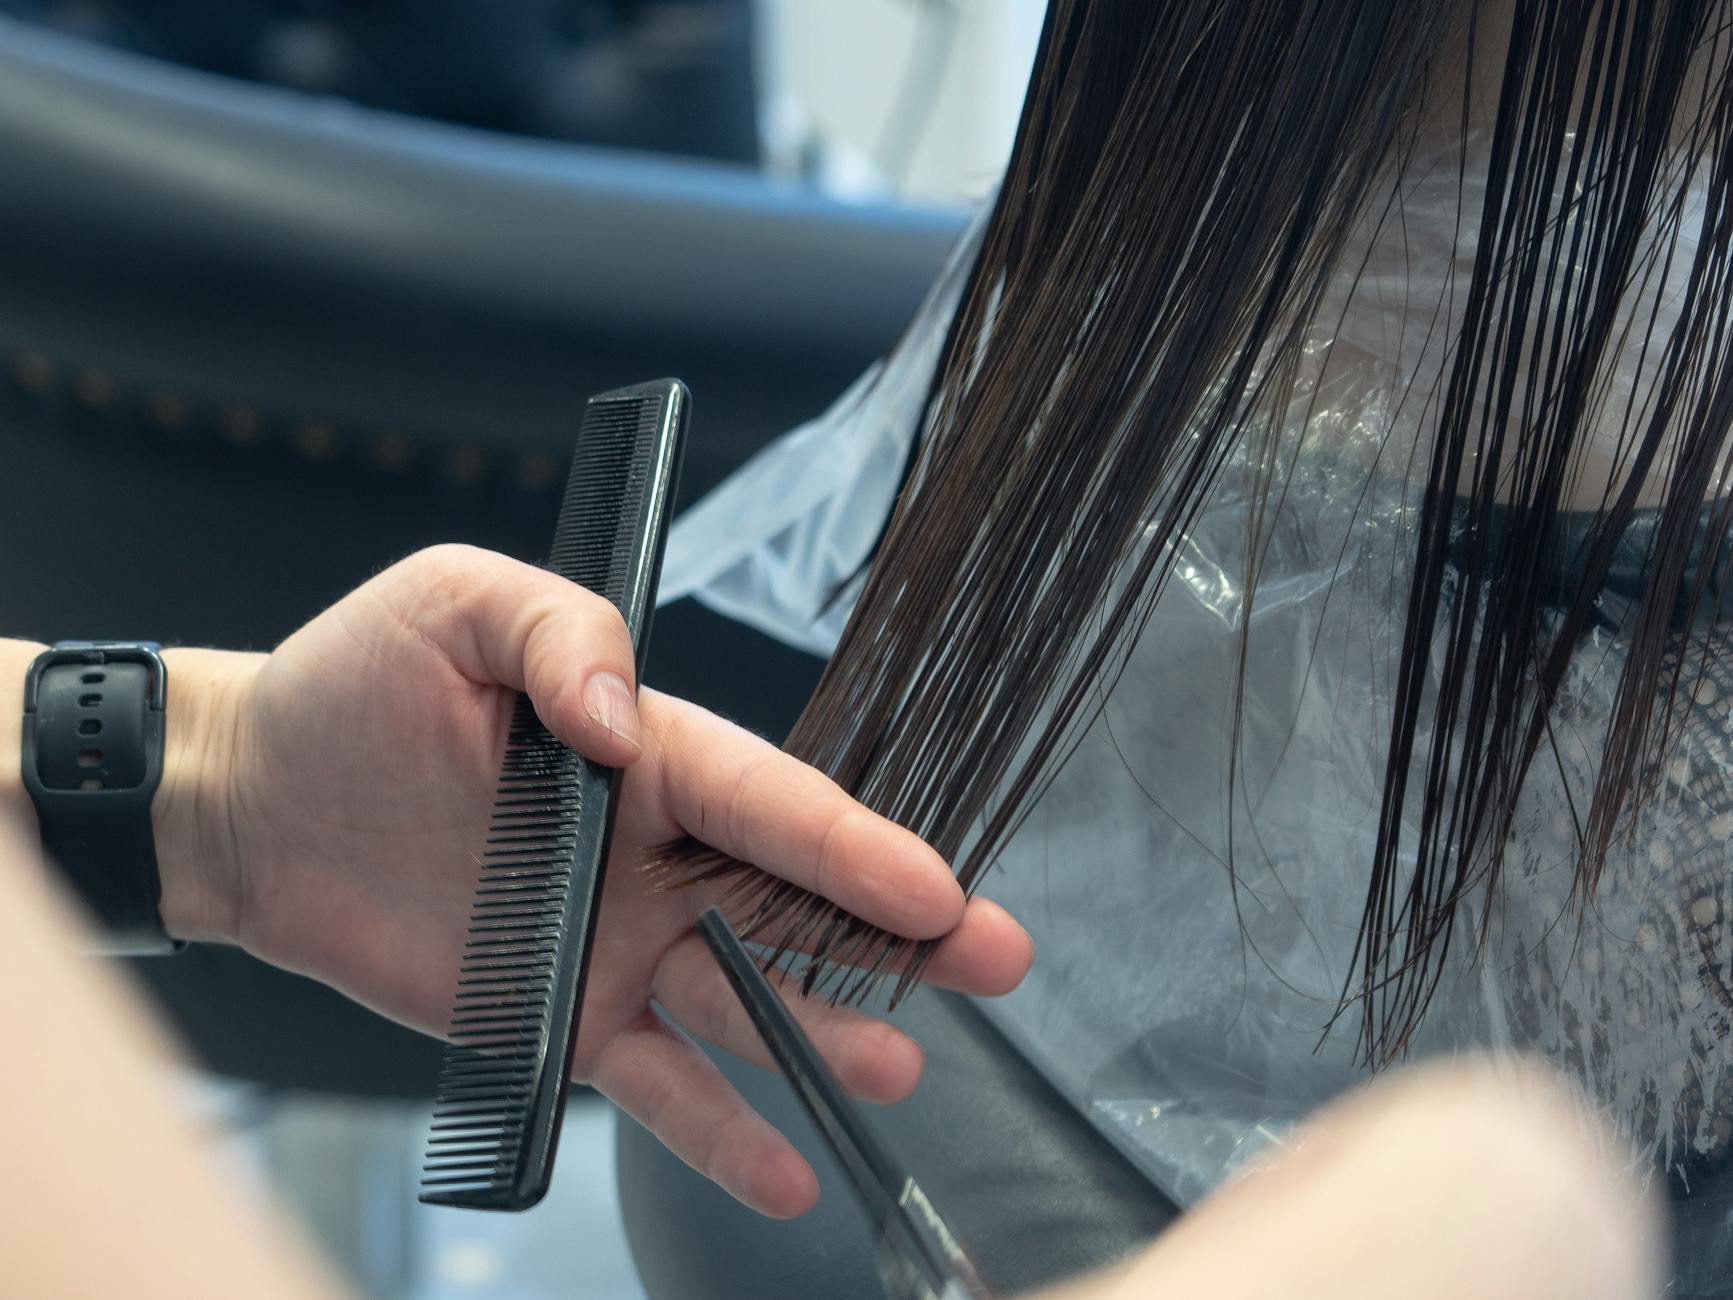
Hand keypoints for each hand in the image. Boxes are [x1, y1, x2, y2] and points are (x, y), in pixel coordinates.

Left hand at [161, 544, 1032, 1216]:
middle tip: (996, 962)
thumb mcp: (458, 603)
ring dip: (823, 1039)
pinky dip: (717, 1129)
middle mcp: (651, 856)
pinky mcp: (558, 1017)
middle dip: (900, 936)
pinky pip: (652, 1081)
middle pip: (795, 904)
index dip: (859, 848)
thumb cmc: (353, 684)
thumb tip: (626, 725)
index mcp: (646, 756)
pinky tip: (780, 1167)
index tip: (942, 887)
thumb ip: (564, 637)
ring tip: (894, 1073)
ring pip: (743, 1000)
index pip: (772, 803)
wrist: (251, 801)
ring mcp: (613, 944)